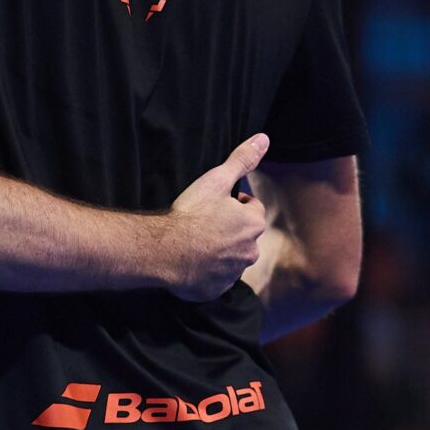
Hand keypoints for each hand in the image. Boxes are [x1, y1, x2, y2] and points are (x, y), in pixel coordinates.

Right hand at [162, 134, 269, 300]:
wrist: (165, 251)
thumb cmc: (191, 214)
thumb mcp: (216, 180)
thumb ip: (242, 160)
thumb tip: (263, 139)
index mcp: (253, 223)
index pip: (252, 208)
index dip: (234, 203)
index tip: (214, 204)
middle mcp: (251, 251)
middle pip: (243, 235)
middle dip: (229, 229)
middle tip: (203, 223)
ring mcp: (234, 273)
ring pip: (231, 257)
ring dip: (219, 250)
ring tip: (195, 242)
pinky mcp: (217, 290)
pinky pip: (216, 278)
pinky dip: (207, 271)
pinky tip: (191, 261)